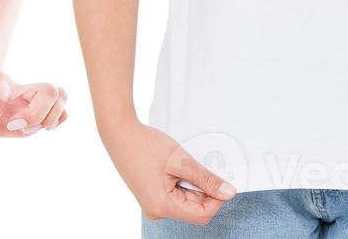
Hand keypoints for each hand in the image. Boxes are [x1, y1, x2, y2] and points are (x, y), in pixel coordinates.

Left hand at [0, 68, 67, 145]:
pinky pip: (63, 112)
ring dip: (47, 119)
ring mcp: (32, 98)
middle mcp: (20, 88)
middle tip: (14, 126)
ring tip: (25, 129)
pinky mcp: (39, 111)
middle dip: (35, 115)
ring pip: (61, 97)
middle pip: (48, 90)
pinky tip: (37, 128)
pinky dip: (56, 122)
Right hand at [101, 117, 235, 224]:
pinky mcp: (150, 197)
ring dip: (190, 185)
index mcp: (162, 206)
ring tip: (179, 165)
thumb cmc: (144, 145)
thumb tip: (228, 192)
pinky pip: (174, 197)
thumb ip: (207, 180)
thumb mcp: (181, 161)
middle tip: (195, 167)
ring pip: (185, 203)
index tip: (219, 181)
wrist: (119, 133)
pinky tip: (172, 168)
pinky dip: (180, 184)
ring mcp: (151, 205)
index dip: (216, 199)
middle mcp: (155, 211)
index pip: (203, 215)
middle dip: (201, 190)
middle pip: (194, 210)